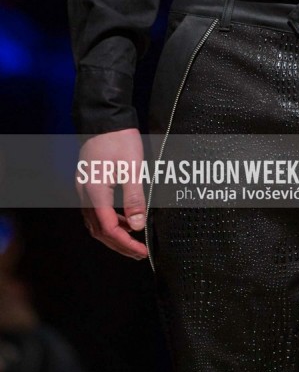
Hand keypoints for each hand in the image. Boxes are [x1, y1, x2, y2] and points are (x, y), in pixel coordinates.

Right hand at [76, 127, 147, 259]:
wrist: (104, 117)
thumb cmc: (119, 139)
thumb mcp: (132, 167)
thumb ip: (134, 197)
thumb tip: (137, 225)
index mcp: (95, 192)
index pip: (109, 228)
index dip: (126, 243)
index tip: (141, 251)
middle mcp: (85, 193)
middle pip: (98, 230)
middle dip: (119, 244)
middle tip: (138, 253)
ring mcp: (83, 188)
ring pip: (94, 222)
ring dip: (113, 234)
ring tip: (133, 240)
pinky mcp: (87, 183)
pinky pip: (94, 210)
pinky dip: (109, 220)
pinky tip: (123, 219)